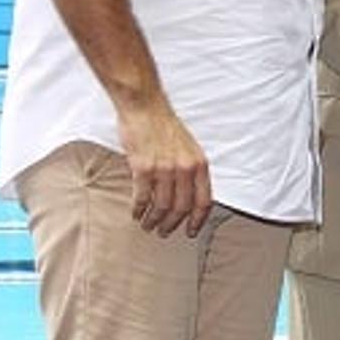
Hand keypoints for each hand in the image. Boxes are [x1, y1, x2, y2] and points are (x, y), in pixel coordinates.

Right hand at [115, 100, 211, 236]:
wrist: (146, 108)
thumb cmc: (166, 127)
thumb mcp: (189, 148)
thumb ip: (191, 170)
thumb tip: (189, 196)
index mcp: (199, 164)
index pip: (204, 201)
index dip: (197, 220)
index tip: (190, 231)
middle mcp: (185, 168)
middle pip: (182, 208)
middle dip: (172, 224)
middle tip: (163, 231)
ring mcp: (164, 168)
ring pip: (161, 206)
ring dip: (153, 220)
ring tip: (147, 224)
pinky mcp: (143, 168)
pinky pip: (142, 198)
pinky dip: (138, 209)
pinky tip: (135, 213)